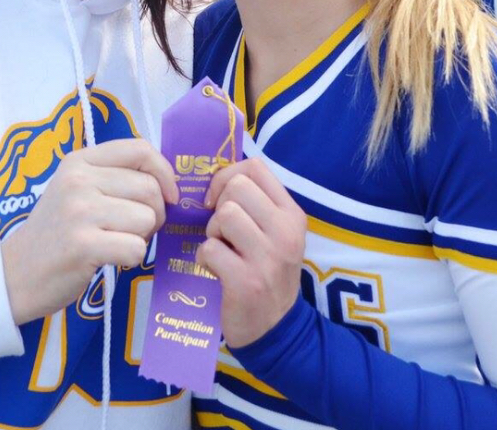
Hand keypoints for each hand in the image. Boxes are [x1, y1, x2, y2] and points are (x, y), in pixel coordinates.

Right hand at [0, 139, 177, 325]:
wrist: (15, 273)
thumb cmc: (56, 232)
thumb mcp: (75, 189)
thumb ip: (113, 177)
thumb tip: (168, 183)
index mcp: (79, 160)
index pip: (139, 149)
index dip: (165, 172)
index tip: (168, 195)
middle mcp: (78, 180)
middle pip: (150, 188)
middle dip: (156, 214)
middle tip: (134, 229)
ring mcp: (80, 212)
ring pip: (147, 219)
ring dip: (141, 238)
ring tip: (115, 242)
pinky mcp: (84, 245)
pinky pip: (136, 248)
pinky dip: (131, 259)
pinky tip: (109, 259)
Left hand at [196, 158, 306, 347]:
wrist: (277, 329)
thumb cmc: (267, 273)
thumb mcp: (274, 234)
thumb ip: (254, 206)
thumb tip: (214, 179)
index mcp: (291, 214)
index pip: (255, 167)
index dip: (227, 176)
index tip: (218, 198)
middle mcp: (285, 232)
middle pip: (236, 188)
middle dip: (219, 206)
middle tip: (223, 232)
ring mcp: (268, 258)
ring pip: (224, 215)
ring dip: (213, 233)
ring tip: (223, 251)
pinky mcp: (247, 282)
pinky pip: (209, 249)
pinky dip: (204, 259)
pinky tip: (216, 271)